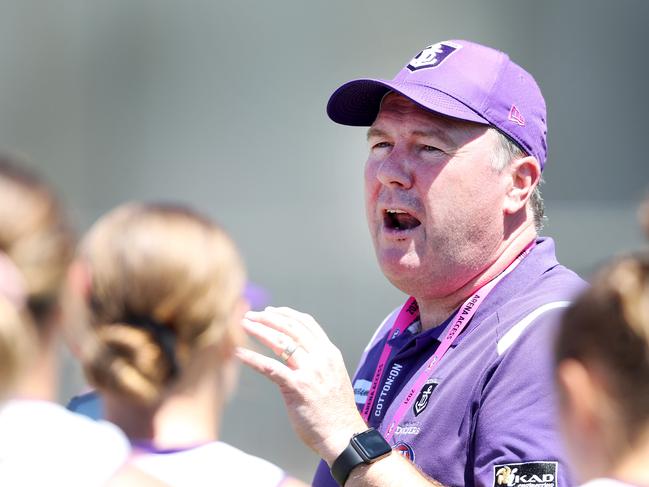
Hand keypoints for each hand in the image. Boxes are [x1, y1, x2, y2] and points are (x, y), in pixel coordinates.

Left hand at [236, 306, 366, 463]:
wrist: (344, 436)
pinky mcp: (297, 387)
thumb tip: (300, 355)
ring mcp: (310, 372)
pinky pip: (270, 367)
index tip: (270, 310)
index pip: (307, 323)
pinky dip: (253, 358)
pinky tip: (239, 352)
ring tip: (244, 324)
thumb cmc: (336, 412)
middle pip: (291, 328)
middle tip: (251, 314)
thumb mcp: (334, 378)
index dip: (286, 314)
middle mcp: (321, 358)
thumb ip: (319, 364)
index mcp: (330, 354)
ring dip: (260, 330)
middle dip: (269, 318)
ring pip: (281, 342)